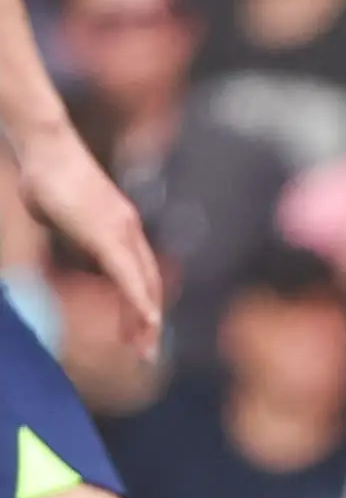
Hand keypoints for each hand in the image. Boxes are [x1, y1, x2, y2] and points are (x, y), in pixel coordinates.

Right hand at [16, 121, 159, 358]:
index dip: (141, 301)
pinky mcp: (108, 233)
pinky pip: (128, 274)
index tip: (139, 328)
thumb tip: (59, 223)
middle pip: (148, 282)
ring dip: (145, 319)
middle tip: (146, 351)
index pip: (140, 272)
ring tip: (144, 348)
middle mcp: (130, 229)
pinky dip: (139, 299)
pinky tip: (147, 320)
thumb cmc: (45, 174)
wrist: (45, 146)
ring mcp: (123, 230)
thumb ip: (69, 225)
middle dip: (147, 320)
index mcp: (122, 226)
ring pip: (143, 283)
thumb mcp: (61, 211)